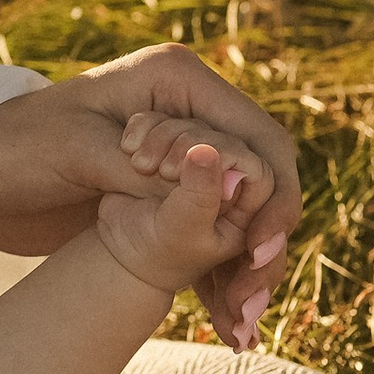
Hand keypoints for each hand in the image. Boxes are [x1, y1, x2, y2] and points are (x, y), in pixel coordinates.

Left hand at [0, 48, 298, 349]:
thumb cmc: (10, 147)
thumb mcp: (78, 152)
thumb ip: (151, 170)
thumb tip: (224, 183)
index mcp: (178, 81)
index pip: (257, 138)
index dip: (271, 197)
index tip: (260, 254)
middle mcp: (189, 113)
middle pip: (262, 179)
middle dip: (264, 243)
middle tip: (250, 305)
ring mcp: (180, 158)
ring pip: (242, 215)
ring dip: (246, 270)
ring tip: (239, 326)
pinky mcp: (164, 197)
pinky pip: (212, 236)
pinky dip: (219, 276)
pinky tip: (224, 325)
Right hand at [93, 129, 255, 300]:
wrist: (118, 251)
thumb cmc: (155, 253)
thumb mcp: (180, 230)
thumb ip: (198, 196)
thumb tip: (207, 152)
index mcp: (245, 208)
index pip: (255, 168)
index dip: (229, 154)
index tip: (194, 161)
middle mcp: (227, 181)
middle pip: (223, 140)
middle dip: (192, 145)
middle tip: (165, 170)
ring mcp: (197, 163)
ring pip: (193, 126)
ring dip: (164, 136)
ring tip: (141, 164)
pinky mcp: (169, 149)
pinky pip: (164, 120)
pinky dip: (145, 127)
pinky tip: (128, 145)